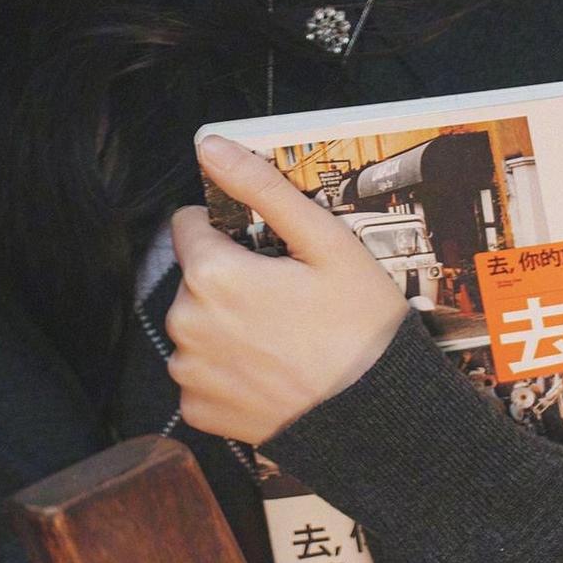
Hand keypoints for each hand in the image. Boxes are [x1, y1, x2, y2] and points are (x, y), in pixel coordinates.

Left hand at [164, 134, 408, 446]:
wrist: (376, 416)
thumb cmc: (359, 327)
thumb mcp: (325, 242)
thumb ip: (261, 188)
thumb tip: (211, 145)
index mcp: (211, 273)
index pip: (189, 225)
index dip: (230, 232)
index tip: (269, 253)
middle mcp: (186, 322)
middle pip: (195, 277)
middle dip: (230, 279)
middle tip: (287, 300)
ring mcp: (189, 371)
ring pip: (197, 325)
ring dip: (226, 324)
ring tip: (282, 339)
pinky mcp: (198, 409)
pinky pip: (202, 373)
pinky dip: (227, 369)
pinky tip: (270, 372)